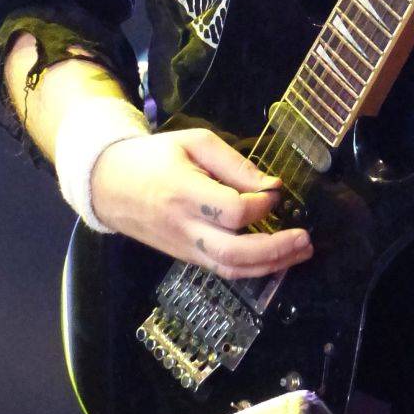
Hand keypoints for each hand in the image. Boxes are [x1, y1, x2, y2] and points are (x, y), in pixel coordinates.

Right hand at [90, 127, 313, 278]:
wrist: (108, 184)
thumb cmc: (154, 157)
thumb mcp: (194, 142)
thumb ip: (234, 164)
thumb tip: (272, 187)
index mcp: (184, 193)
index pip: (233, 212)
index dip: (262, 205)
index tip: (276, 192)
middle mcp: (184, 228)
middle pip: (235, 253)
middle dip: (276, 249)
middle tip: (305, 238)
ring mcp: (184, 248)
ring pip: (231, 270)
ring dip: (271, 265)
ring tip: (300, 252)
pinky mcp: (185, 257)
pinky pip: (222, 270)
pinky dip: (253, 268)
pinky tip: (275, 258)